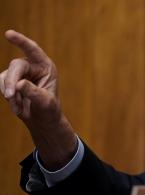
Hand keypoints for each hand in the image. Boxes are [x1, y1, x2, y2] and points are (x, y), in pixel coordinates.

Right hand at [1, 30, 76, 169]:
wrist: (42, 120)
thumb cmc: (49, 110)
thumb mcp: (45, 103)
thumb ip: (34, 92)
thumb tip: (19, 83)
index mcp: (46, 67)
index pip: (33, 50)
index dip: (21, 41)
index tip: (9, 34)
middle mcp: (33, 66)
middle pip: (16, 66)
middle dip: (11, 81)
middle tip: (10, 96)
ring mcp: (20, 72)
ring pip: (5, 76)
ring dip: (10, 93)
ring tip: (19, 108)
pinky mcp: (10, 80)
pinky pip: (1, 84)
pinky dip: (7, 96)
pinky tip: (17, 106)